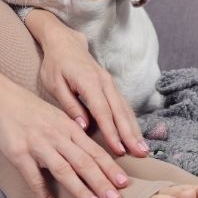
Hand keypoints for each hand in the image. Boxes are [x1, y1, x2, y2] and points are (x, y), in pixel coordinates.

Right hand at [0, 78, 130, 197]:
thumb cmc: (28, 109)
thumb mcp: (56, 116)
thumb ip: (72, 133)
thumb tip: (91, 151)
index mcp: (68, 127)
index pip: (94, 149)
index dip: (110, 167)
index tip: (124, 182)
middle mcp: (56, 136)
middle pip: (84, 161)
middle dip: (102, 182)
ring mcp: (38, 146)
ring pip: (64, 170)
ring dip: (82, 190)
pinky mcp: (19, 155)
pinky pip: (35, 180)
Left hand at [25, 9, 148, 156]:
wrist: (64, 42)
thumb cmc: (55, 65)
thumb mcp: (55, 84)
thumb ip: (70, 105)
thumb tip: (83, 127)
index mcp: (88, 82)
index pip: (102, 111)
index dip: (111, 132)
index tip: (118, 149)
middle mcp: (104, 82)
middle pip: (120, 112)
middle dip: (130, 135)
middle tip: (140, 154)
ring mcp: (110, 83)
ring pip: (125, 109)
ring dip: (135, 130)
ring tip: (143, 150)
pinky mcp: (111, 86)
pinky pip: (123, 105)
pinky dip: (131, 121)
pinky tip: (136, 136)